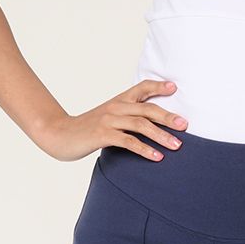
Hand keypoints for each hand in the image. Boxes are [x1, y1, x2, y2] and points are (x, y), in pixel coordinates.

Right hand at [36, 78, 187, 160]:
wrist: (59, 134)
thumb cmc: (87, 129)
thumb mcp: (108, 118)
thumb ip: (127, 117)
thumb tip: (151, 124)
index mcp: (119, 101)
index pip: (141, 88)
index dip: (158, 86)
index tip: (175, 88)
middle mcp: (116, 107)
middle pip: (147, 108)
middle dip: (168, 117)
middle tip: (185, 125)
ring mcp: (109, 120)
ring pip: (141, 125)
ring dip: (161, 135)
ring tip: (177, 146)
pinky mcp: (103, 135)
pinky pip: (128, 141)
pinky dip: (144, 149)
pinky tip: (156, 157)